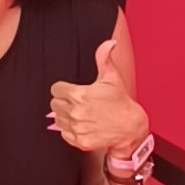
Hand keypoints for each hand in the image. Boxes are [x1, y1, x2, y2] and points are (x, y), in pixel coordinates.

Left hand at [49, 39, 147, 156]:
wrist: (130, 127)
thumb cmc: (120, 102)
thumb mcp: (112, 78)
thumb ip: (104, 58)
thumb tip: (108, 43)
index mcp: (80, 94)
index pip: (55, 89)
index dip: (63, 89)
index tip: (71, 91)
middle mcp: (76, 112)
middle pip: (54, 104)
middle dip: (63, 101)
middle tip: (77, 102)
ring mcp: (77, 128)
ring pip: (57, 119)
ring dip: (65, 116)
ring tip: (80, 113)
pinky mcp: (79, 141)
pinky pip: (64, 133)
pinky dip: (70, 130)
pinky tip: (82, 124)